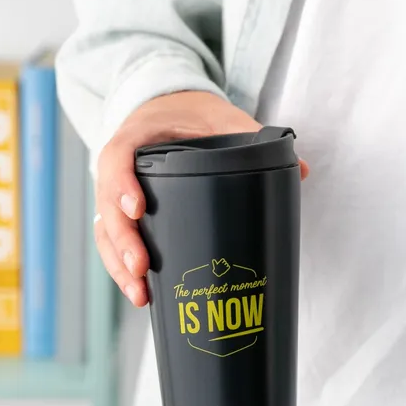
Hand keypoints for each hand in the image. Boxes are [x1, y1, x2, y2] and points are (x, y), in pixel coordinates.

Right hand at [94, 91, 309, 306]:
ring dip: (118, 265)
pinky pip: (112, 243)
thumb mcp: (221, 118)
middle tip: (142, 267)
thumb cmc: (190, 116)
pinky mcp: (123, 215)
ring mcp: (117, 194)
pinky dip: (121, 269)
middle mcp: (118, 168)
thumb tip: (301, 169)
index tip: (138, 209)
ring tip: (140, 294)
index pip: (116, 158)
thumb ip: (253, 137)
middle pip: (105, 206)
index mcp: (136, 137)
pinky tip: (142, 294)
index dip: (121, 184)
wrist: (169, 111)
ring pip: (104, 232)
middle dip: (122, 241)